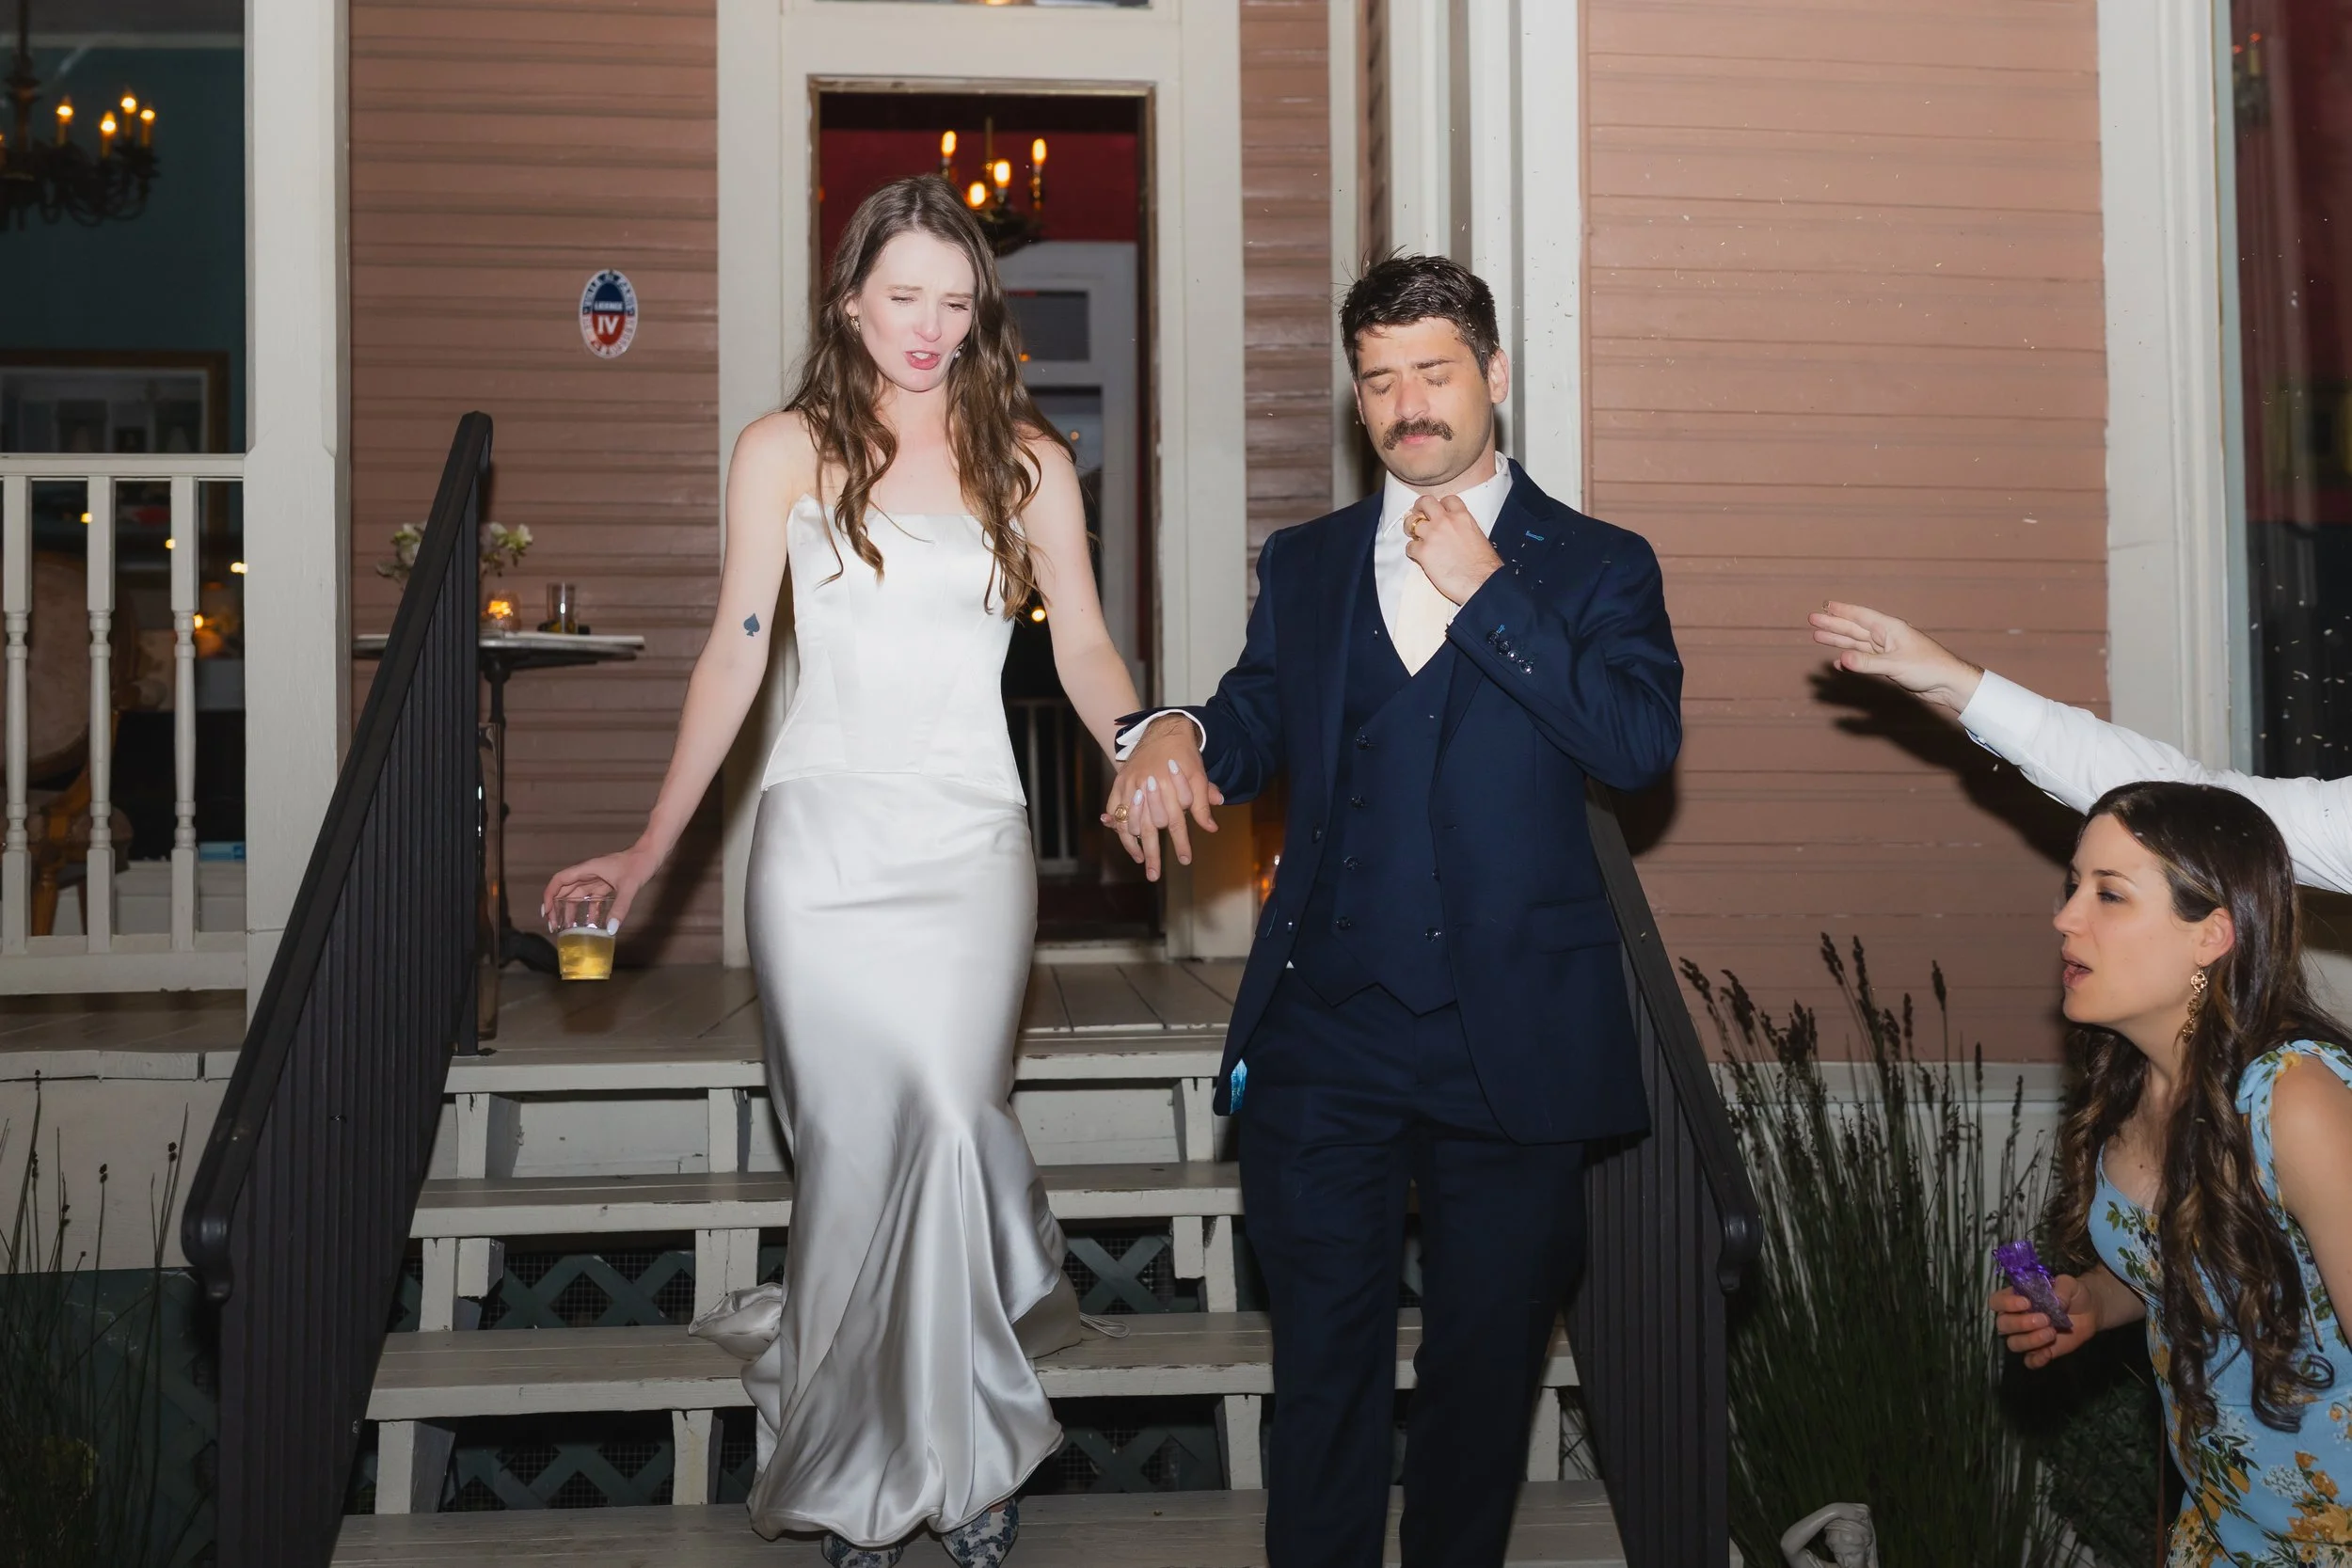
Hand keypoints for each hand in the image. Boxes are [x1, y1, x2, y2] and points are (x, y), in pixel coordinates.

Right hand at [542, 845, 660, 931]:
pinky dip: (589, 910)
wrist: (652, 854)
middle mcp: (589, 873)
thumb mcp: (629, 886)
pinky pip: (592, 898)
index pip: (560, 881)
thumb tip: (610, 930)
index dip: (549, 895)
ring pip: (577, 895)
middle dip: (556, 907)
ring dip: (570, 910)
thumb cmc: (640, 863)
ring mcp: (598, 878)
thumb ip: (620, 907)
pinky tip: (591, 923)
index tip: (547, 912)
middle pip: (565, 890)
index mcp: (587, 869)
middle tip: (553, 925)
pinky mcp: (607, 883)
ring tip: (567, 928)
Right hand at [1100, 715, 1222, 881]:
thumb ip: (1203, 803)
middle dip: (1153, 854)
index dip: (1181, 843)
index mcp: (1169, 787)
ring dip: (1134, 846)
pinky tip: (1129, 843)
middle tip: (1154, 875)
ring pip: (1128, 822)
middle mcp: (1147, 788)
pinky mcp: (1120, 783)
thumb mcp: (1199, 776)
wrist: (1162, 730)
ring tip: (1143, 863)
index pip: (1175, 822)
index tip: (1185, 860)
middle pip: (1148, 828)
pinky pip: (1114, 811)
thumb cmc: (1184, 755)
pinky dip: (1119, 829)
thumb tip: (1211, 828)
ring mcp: (1130, 786)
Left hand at [1404, 494, 1503, 604]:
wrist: (1483, 582)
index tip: (1438, 511)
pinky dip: (1412, 551)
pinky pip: (1409, 546)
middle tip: (1418, 515)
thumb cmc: (1485, 565)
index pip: (1447, 499)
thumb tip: (1456, 534)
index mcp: (1462, 517)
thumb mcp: (1478, 536)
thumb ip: (1463, 528)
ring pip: (1411, 523)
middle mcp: (1445, 521)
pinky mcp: (1423, 552)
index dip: (1440, 505)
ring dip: (1411, 529)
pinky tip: (1419, 557)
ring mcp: (1432, 535)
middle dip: (1419, 507)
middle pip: (1425, 502)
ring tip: (1414, 537)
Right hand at [1808, 601, 1984, 715]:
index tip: (1825, 605)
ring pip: (1856, 643)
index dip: (1842, 610)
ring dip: (1838, 639)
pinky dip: (1850, 661)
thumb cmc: (1929, 668)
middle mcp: (1886, 637)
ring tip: (1818, 636)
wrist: (1948, 684)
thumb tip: (1841, 659)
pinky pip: (1863, 660)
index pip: (1861, 616)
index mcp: (1890, 629)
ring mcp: (1887, 651)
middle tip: (1812, 619)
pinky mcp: (1888, 665)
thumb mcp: (1896, 664)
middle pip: (1854, 627)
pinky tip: (1839, 662)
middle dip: (1833, 623)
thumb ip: (1867, 663)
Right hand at [1991, 1273, 2100, 1368]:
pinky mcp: (2039, 1351)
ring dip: (2030, 1340)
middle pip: (2002, 1324)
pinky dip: (2036, 1360)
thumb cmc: (2073, 1293)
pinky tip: (2048, 1353)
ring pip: (2013, 1343)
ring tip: (2052, 1333)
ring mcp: (2026, 1336)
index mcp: (2016, 1298)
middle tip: (2046, 1319)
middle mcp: (2016, 1317)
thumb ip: (2061, 1290)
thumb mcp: (2069, 1284)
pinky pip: (2029, 1361)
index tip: (2027, 1303)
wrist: (2089, 1311)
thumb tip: (2055, 1303)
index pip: (1996, 1301)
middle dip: (2021, 1323)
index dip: (2006, 1303)